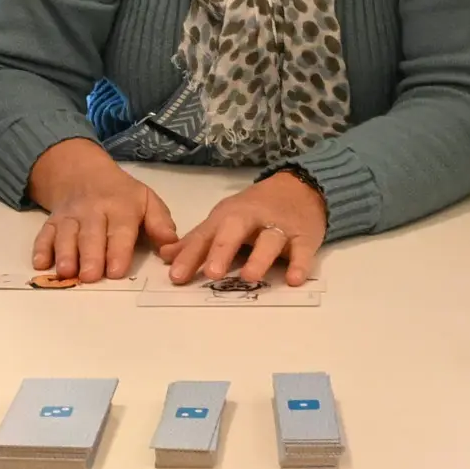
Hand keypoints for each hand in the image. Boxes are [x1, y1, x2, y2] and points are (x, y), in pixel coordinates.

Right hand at [28, 139, 181, 284]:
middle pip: (90, 235)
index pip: (120, 230)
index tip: (116, 271)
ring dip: (64, 253)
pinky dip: (40, 248)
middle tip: (90, 276)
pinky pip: (44, 234)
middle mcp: (92, 211)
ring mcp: (69, 216)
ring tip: (65, 272)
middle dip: (90, 255)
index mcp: (120, 207)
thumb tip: (171, 245)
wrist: (84, 173)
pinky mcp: (52, 222)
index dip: (118, 250)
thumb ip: (160, 223)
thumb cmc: (121, 195)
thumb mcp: (146, 201)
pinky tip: (39, 264)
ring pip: (65, 234)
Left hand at [167, 171, 326, 287]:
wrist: (301, 188)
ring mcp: (279, 227)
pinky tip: (294, 280)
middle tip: (212, 273)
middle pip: (235, 230)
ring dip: (260, 257)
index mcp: (228, 216)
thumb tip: (165, 256)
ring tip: (250, 276)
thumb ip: (197, 240)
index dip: (190, 256)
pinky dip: (300, 264)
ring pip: (269, 240)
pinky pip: (303, 251)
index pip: (205, 236)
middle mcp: (251, 219)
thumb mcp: (224, 219)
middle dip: (223, 250)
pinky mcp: (305, 236)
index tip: (176, 277)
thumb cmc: (255, 210)